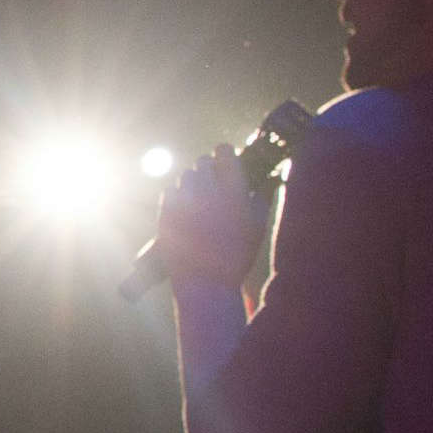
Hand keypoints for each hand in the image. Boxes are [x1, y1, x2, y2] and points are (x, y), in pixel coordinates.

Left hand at [152, 147, 272, 289]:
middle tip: (214, 185)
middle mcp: (207, 188)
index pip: (223, 150)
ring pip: (185, 176)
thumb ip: (261, 197)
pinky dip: (178, 197)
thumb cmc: (237, 256)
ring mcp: (184, 199)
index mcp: (233, 188)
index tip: (225, 162)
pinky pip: (170, 191)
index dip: (224, 154)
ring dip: (194, 184)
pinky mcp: (166, 210)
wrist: (206, 282)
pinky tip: (185, 211)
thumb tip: (266, 179)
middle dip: (209, 170)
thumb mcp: (258, 226)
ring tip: (200, 202)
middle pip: (202, 161)